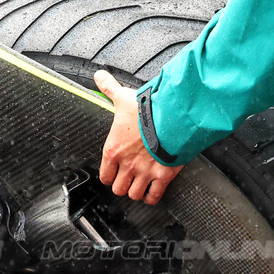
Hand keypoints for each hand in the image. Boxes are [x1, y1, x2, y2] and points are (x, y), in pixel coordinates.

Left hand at [95, 70, 182, 205]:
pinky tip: (153, 193)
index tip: (113, 173)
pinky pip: (154, 196)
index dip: (109, 175)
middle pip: (118, 188)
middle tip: (128, 179)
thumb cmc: (149, 108)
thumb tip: (99, 76)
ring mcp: (145, 172)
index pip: (104, 175)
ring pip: (134, 194)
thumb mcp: (123, 97)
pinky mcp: (163, 176)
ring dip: (136, 192)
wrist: (174, 115)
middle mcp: (127, 164)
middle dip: (122, 185)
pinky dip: (152, 197)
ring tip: (139, 186)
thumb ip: (109, 88)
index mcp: (114, 150)